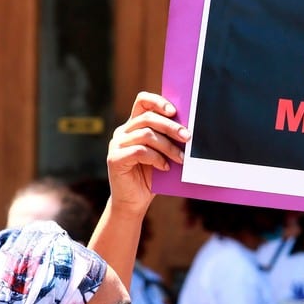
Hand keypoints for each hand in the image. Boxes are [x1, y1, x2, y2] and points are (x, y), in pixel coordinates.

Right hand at [107, 92, 188, 214]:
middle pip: (148, 118)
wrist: (135, 202)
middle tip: (187, 137)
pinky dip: (156, 158)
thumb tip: (188, 129)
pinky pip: (139, 151)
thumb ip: (169, 140)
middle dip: (171, 127)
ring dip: (168, 147)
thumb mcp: (163, 154)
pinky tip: (164, 167)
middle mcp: (123, 131)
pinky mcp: (115, 158)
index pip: (142, 101)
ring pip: (146, 135)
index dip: (158, 101)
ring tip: (181, 159)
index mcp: (134, 125)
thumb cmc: (152, 177)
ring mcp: (117, 144)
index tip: (174, 111)